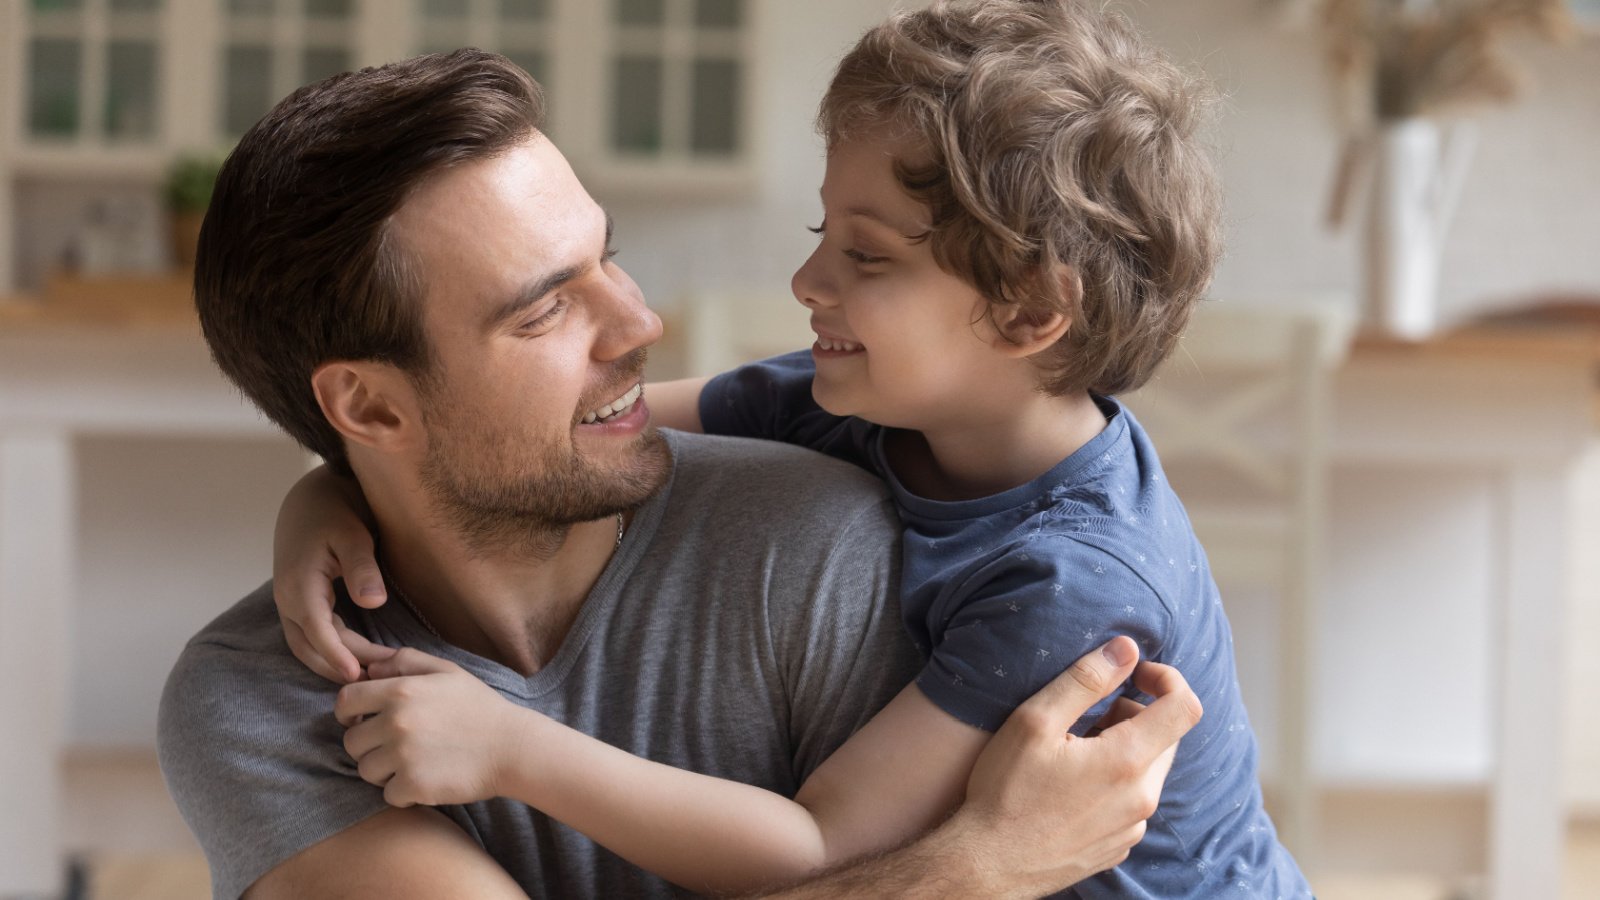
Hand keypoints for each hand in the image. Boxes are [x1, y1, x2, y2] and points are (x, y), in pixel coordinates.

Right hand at [273, 465, 391, 682]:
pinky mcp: (298, 604)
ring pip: (308, 645)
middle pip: (311, 645)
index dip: (336, 655)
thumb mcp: (353, 535)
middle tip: (381, 678)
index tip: (358, 675)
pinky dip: (331, 651)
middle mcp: (287, 599)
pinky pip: (311, 636)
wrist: (310, 499)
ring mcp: (289, 604)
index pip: (316, 630)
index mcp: (298, 583)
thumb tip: (374, 602)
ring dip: (335, 662)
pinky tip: (358, 660)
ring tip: (374, 675)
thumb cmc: (333, 513)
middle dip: (342, 665)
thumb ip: (363, 567)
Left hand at [336, 648, 528, 807]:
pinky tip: (425, 779)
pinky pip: (388, 794)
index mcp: (400, 690)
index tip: (361, 720)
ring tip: (411, 764)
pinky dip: (403, 792)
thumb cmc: (479, 707)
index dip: (348, 712)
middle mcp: (396, 722)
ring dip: (383, 770)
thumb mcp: (447, 671)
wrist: (512, 748)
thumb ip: (405, 661)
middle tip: (394, 746)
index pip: (345, 701)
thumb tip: (369, 668)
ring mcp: (403, 756)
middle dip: (368, 745)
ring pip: (366, 770)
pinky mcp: (414, 786)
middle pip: (352, 741)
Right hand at [949, 636, 1202, 895]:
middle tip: (1086, 716)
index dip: (1166, 678)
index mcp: (1128, 761)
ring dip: (1124, 749)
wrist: (987, 864)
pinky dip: (1114, 782)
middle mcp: (1142, 798)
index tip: (1134, 673)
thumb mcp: (1035, 721)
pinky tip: (1070, 786)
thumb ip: (1085, 679)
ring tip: (1072, 752)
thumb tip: (1127, 649)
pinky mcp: (1118, 846)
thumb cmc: (1005, 791)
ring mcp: (1132, 827)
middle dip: (1136, 714)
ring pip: (1149, 770)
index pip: (1185, 707)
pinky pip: (1132, 801)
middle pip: (1168, 737)